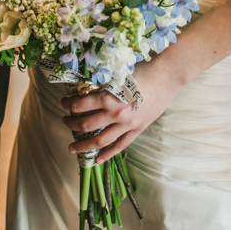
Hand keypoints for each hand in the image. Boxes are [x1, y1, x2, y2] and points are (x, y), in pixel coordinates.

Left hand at [60, 62, 181, 162]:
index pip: (78, 105)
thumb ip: (100, 83)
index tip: (63, 103)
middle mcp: (115, 114)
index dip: (67, 105)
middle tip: (65, 122)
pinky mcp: (137, 129)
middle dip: (70, 124)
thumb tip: (83, 87)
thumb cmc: (141, 69)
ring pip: (99, 140)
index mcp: (107, 97)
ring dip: (83, 146)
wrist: (167, 76)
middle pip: (85, 125)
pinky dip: (107, 154)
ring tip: (72, 148)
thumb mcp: (116, 73)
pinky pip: (120, 146)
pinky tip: (97, 159)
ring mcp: (127, 124)